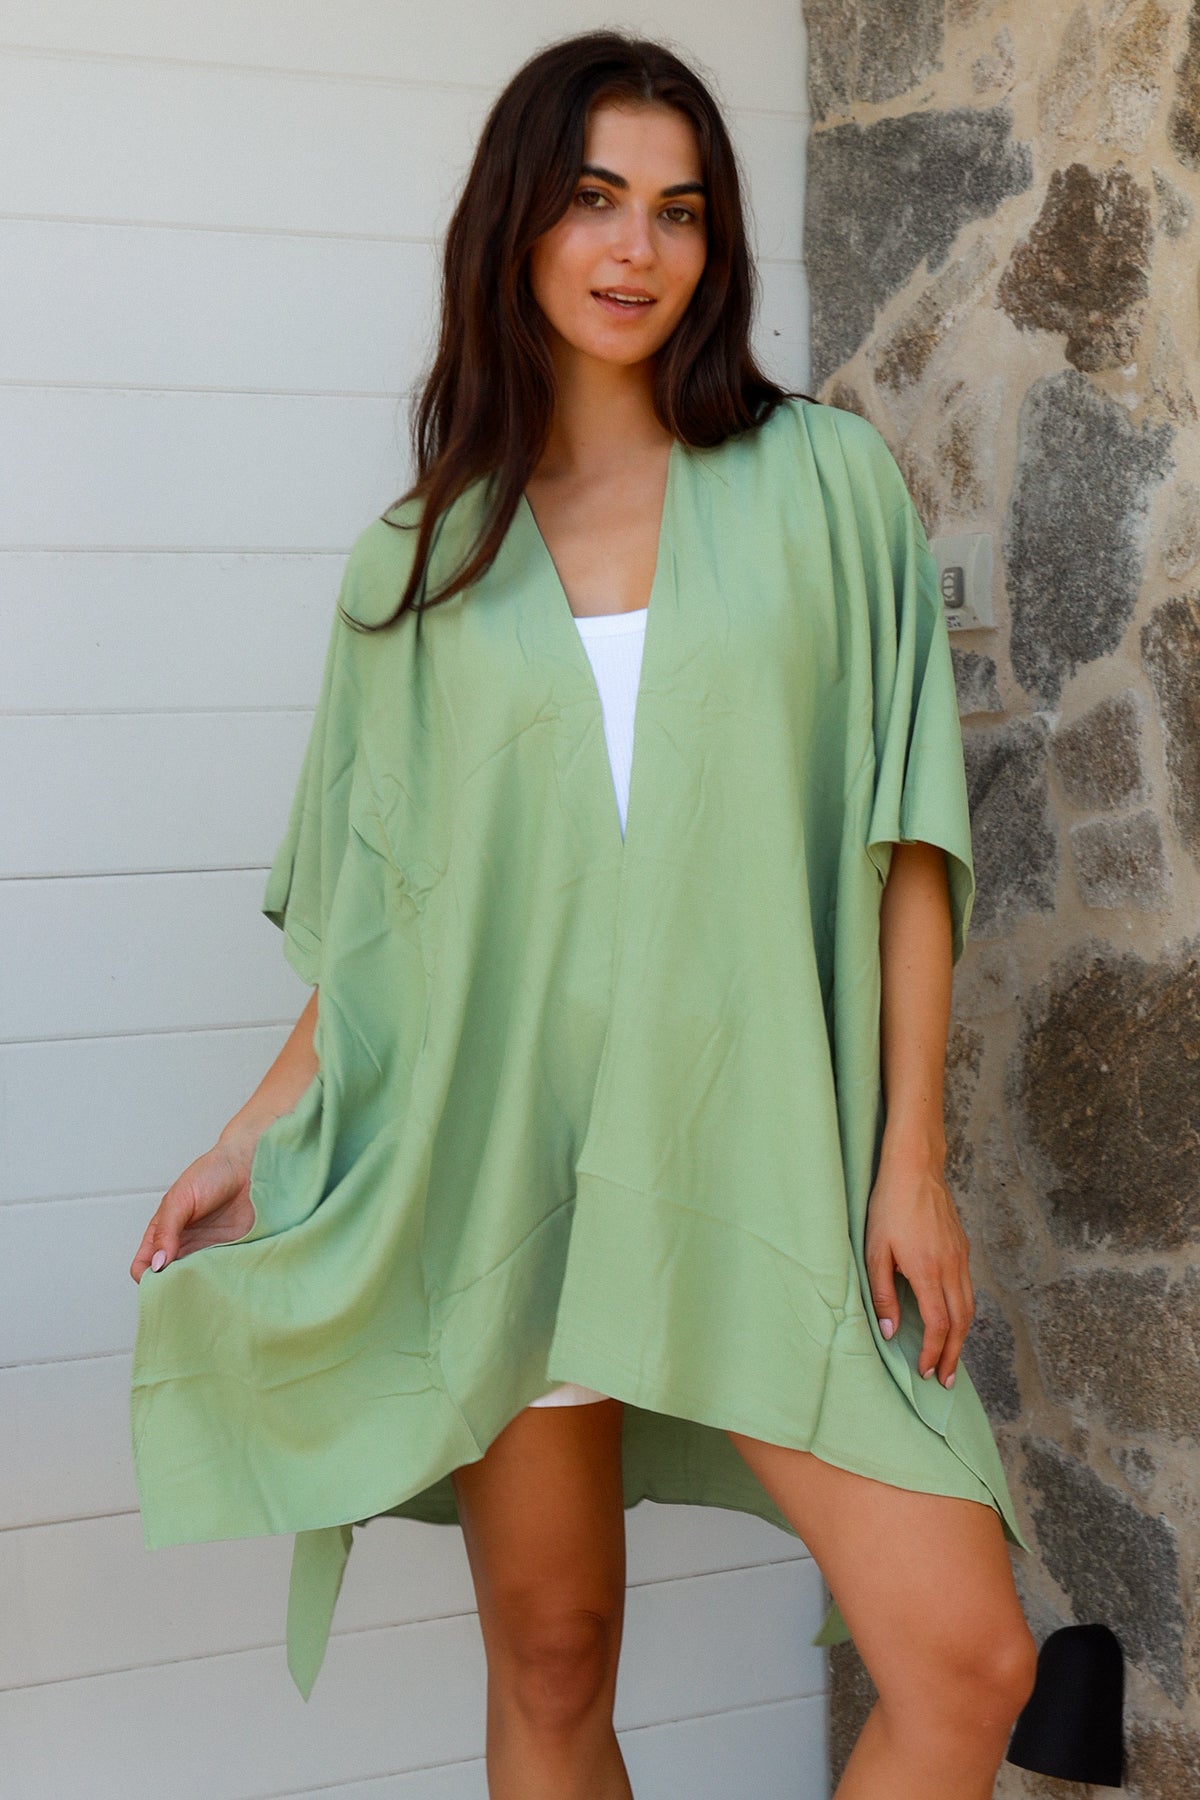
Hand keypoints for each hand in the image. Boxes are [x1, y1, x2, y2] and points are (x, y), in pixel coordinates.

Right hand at [129, 1127, 260, 1282]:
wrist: (252, 1163)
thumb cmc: (212, 1172)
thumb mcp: (180, 1198)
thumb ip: (166, 1230)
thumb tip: (157, 1263)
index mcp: (164, 1233)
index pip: (144, 1265)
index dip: (147, 1276)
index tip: (159, 1280)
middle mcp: (185, 1246)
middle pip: (169, 1280)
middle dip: (172, 1289)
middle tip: (183, 1290)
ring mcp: (209, 1251)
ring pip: (195, 1282)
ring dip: (198, 1288)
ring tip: (204, 1287)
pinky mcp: (233, 1253)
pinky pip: (222, 1275)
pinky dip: (221, 1282)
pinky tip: (224, 1280)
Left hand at [864, 1145, 973, 1387]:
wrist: (915, 1168)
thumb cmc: (889, 1205)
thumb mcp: (875, 1250)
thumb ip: (883, 1293)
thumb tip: (891, 1331)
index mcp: (928, 1270)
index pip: (938, 1325)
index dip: (934, 1352)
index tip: (926, 1371)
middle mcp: (952, 1267)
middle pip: (961, 1323)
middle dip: (953, 1355)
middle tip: (946, 1381)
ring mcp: (961, 1257)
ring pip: (969, 1308)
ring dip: (961, 1338)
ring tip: (951, 1358)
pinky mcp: (963, 1248)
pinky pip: (967, 1290)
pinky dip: (963, 1314)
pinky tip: (951, 1320)